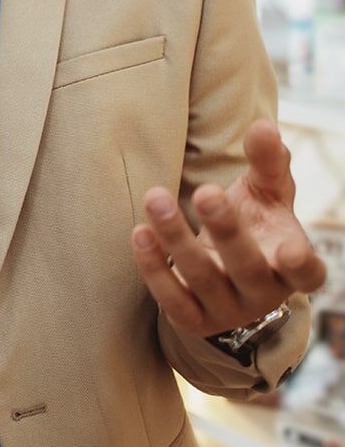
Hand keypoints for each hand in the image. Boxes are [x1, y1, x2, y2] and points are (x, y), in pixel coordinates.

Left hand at [131, 120, 326, 337]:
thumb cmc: (252, 222)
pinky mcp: (193, 320)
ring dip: (177, 237)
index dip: (300, 265)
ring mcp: (228, 311)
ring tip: (155, 197)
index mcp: (291, 265)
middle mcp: (263, 294)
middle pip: (247, 267)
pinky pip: (171, 300)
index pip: (307, 273)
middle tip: (207, 192)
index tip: (288, 250)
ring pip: (202, 279)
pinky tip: (140, 233)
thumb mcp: (264, 193)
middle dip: (226, 230)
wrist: (220, 268)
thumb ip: (267, 162)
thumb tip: (264, 127)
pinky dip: (153, 268)